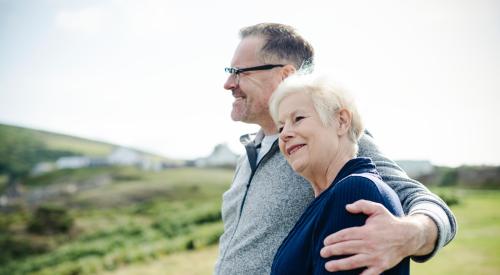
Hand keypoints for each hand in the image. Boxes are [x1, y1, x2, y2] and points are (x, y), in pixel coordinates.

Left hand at [320, 199, 436, 274]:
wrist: (409, 236)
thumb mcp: (377, 209)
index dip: (334, 238)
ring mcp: (375, 257)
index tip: (325, 242)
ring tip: (328, 266)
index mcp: (367, 231)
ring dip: (340, 265)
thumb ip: (362, 205)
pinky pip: (369, 274)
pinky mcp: (381, 266)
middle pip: (347, 248)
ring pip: (354, 262)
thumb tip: (347, 207)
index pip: (346, 235)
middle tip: (322, 253)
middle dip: (333, 251)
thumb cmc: (389, 222)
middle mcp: (370, 244)